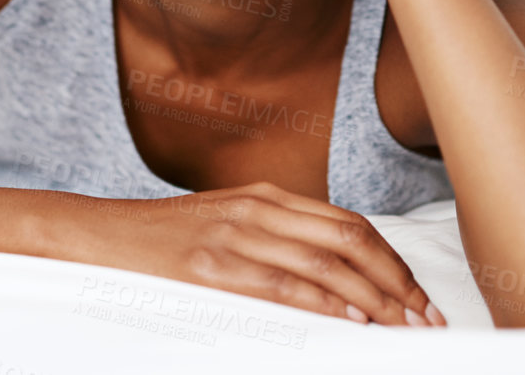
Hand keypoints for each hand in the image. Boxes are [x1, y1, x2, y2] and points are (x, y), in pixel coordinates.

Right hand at [88, 180, 445, 326]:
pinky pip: (281, 285)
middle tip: (424, 318)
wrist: (100, 236)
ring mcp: (235, 236)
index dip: (393, 261)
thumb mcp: (229, 222)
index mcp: (267, 197)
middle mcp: (258, 210)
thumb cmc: (166, 239)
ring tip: (401, 327)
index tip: (419, 295)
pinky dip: (322, 304)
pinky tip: (349, 320)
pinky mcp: (211, 267)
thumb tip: (337, 276)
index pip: (351, 224)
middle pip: (350, 242)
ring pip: (324, 265)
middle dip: (396, 282)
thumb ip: (279, 236)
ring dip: (372, 300)